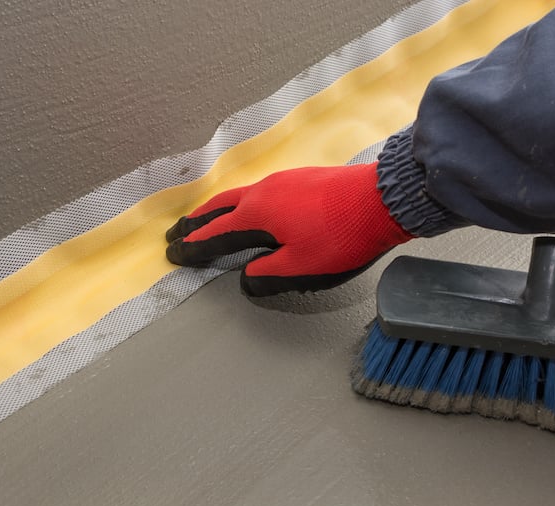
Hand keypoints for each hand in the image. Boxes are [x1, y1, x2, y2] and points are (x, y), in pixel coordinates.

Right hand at [165, 162, 412, 295]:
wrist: (381, 198)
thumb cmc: (341, 237)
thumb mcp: (302, 267)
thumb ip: (267, 275)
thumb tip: (247, 279)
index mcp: (256, 215)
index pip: (214, 235)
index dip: (193, 248)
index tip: (174, 254)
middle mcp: (262, 192)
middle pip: (219, 208)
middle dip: (195, 223)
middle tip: (176, 233)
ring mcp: (281, 181)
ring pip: (237, 195)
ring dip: (215, 209)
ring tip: (202, 217)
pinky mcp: (300, 178)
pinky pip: (257, 190)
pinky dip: (239, 202)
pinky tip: (247, 206)